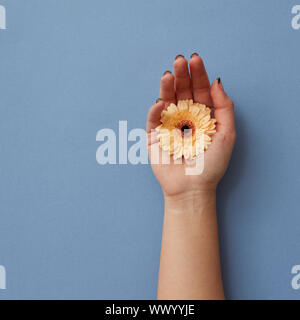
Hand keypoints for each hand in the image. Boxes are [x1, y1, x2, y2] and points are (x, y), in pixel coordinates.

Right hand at [147, 54, 235, 196]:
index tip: (195, 59)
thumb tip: (216, 81)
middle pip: (182, 92)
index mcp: (203, 116)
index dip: (198, 74)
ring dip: (167, 87)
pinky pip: (153, 120)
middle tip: (179, 60)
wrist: (192, 189)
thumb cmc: (211, 165)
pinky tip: (160, 102)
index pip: (199, 91)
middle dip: (181, 75)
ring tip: (168, 74)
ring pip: (166, 101)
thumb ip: (224, 107)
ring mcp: (169, 126)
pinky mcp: (155, 136)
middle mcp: (185, 118)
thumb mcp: (227, 134)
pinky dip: (155, 110)